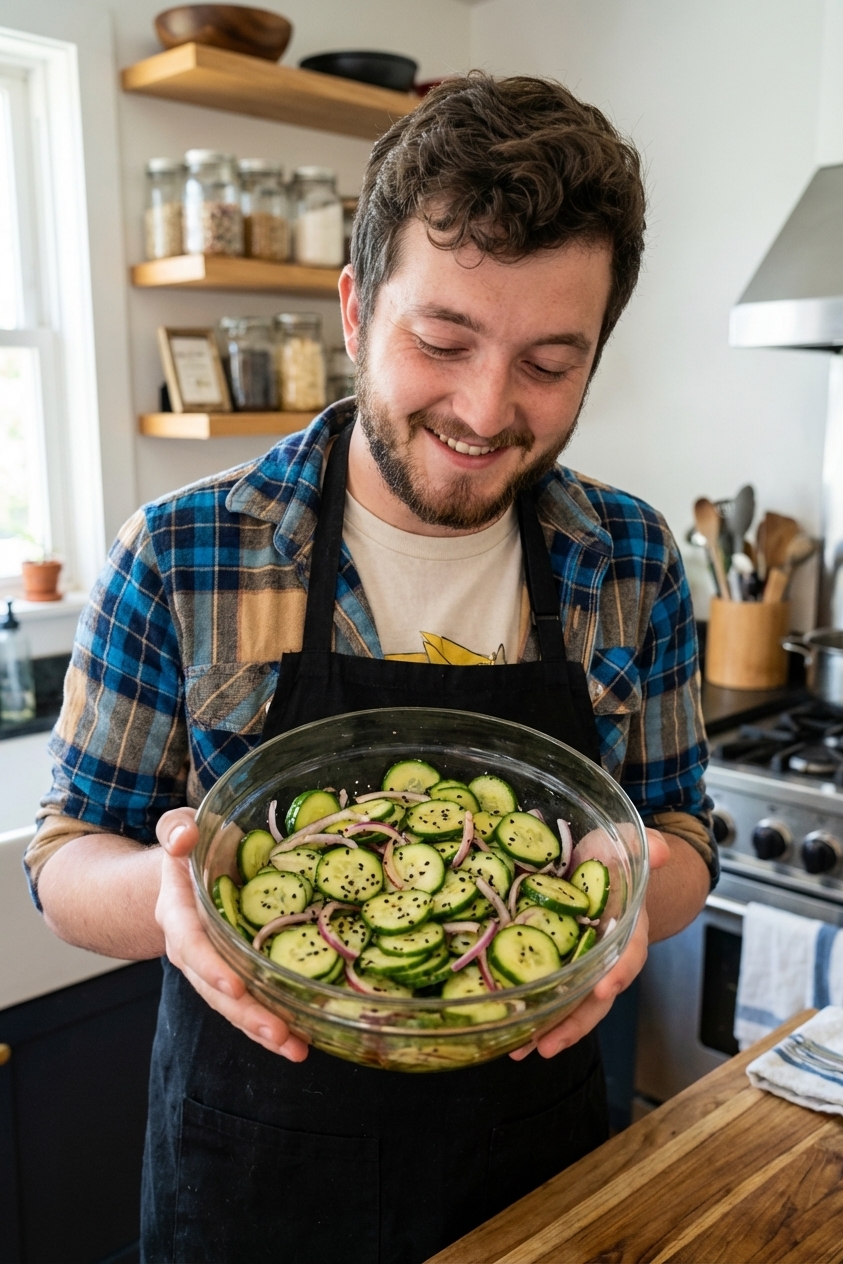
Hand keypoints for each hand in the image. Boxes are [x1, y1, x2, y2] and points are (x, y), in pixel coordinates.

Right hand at [155, 807, 308, 1061]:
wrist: (180, 875)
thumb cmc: (188, 848)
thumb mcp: (177, 828)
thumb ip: (176, 829)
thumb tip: (185, 837)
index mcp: (179, 914)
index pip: (191, 945)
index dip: (210, 968)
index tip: (234, 986)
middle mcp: (193, 950)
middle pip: (215, 990)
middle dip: (246, 1014)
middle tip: (278, 1034)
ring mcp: (214, 967)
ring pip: (234, 1006)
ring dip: (263, 1030)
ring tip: (296, 1049)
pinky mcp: (236, 974)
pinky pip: (250, 1003)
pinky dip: (272, 1024)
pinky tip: (300, 1041)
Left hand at [509, 829, 670, 1060]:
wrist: (601, 862)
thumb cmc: (615, 855)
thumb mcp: (628, 842)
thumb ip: (642, 844)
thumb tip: (661, 851)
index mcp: (628, 927)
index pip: (629, 953)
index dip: (619, 971)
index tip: (605, 989)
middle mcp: (604, 954)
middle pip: (594, 997)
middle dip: (573, 1023)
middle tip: (548, 1045)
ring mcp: (578, 961)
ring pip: (567, 1003)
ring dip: (545, 1029)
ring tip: (518, 1050)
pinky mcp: (552, 959)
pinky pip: (544, 989)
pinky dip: (527, 1011)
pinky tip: (504, 1030)